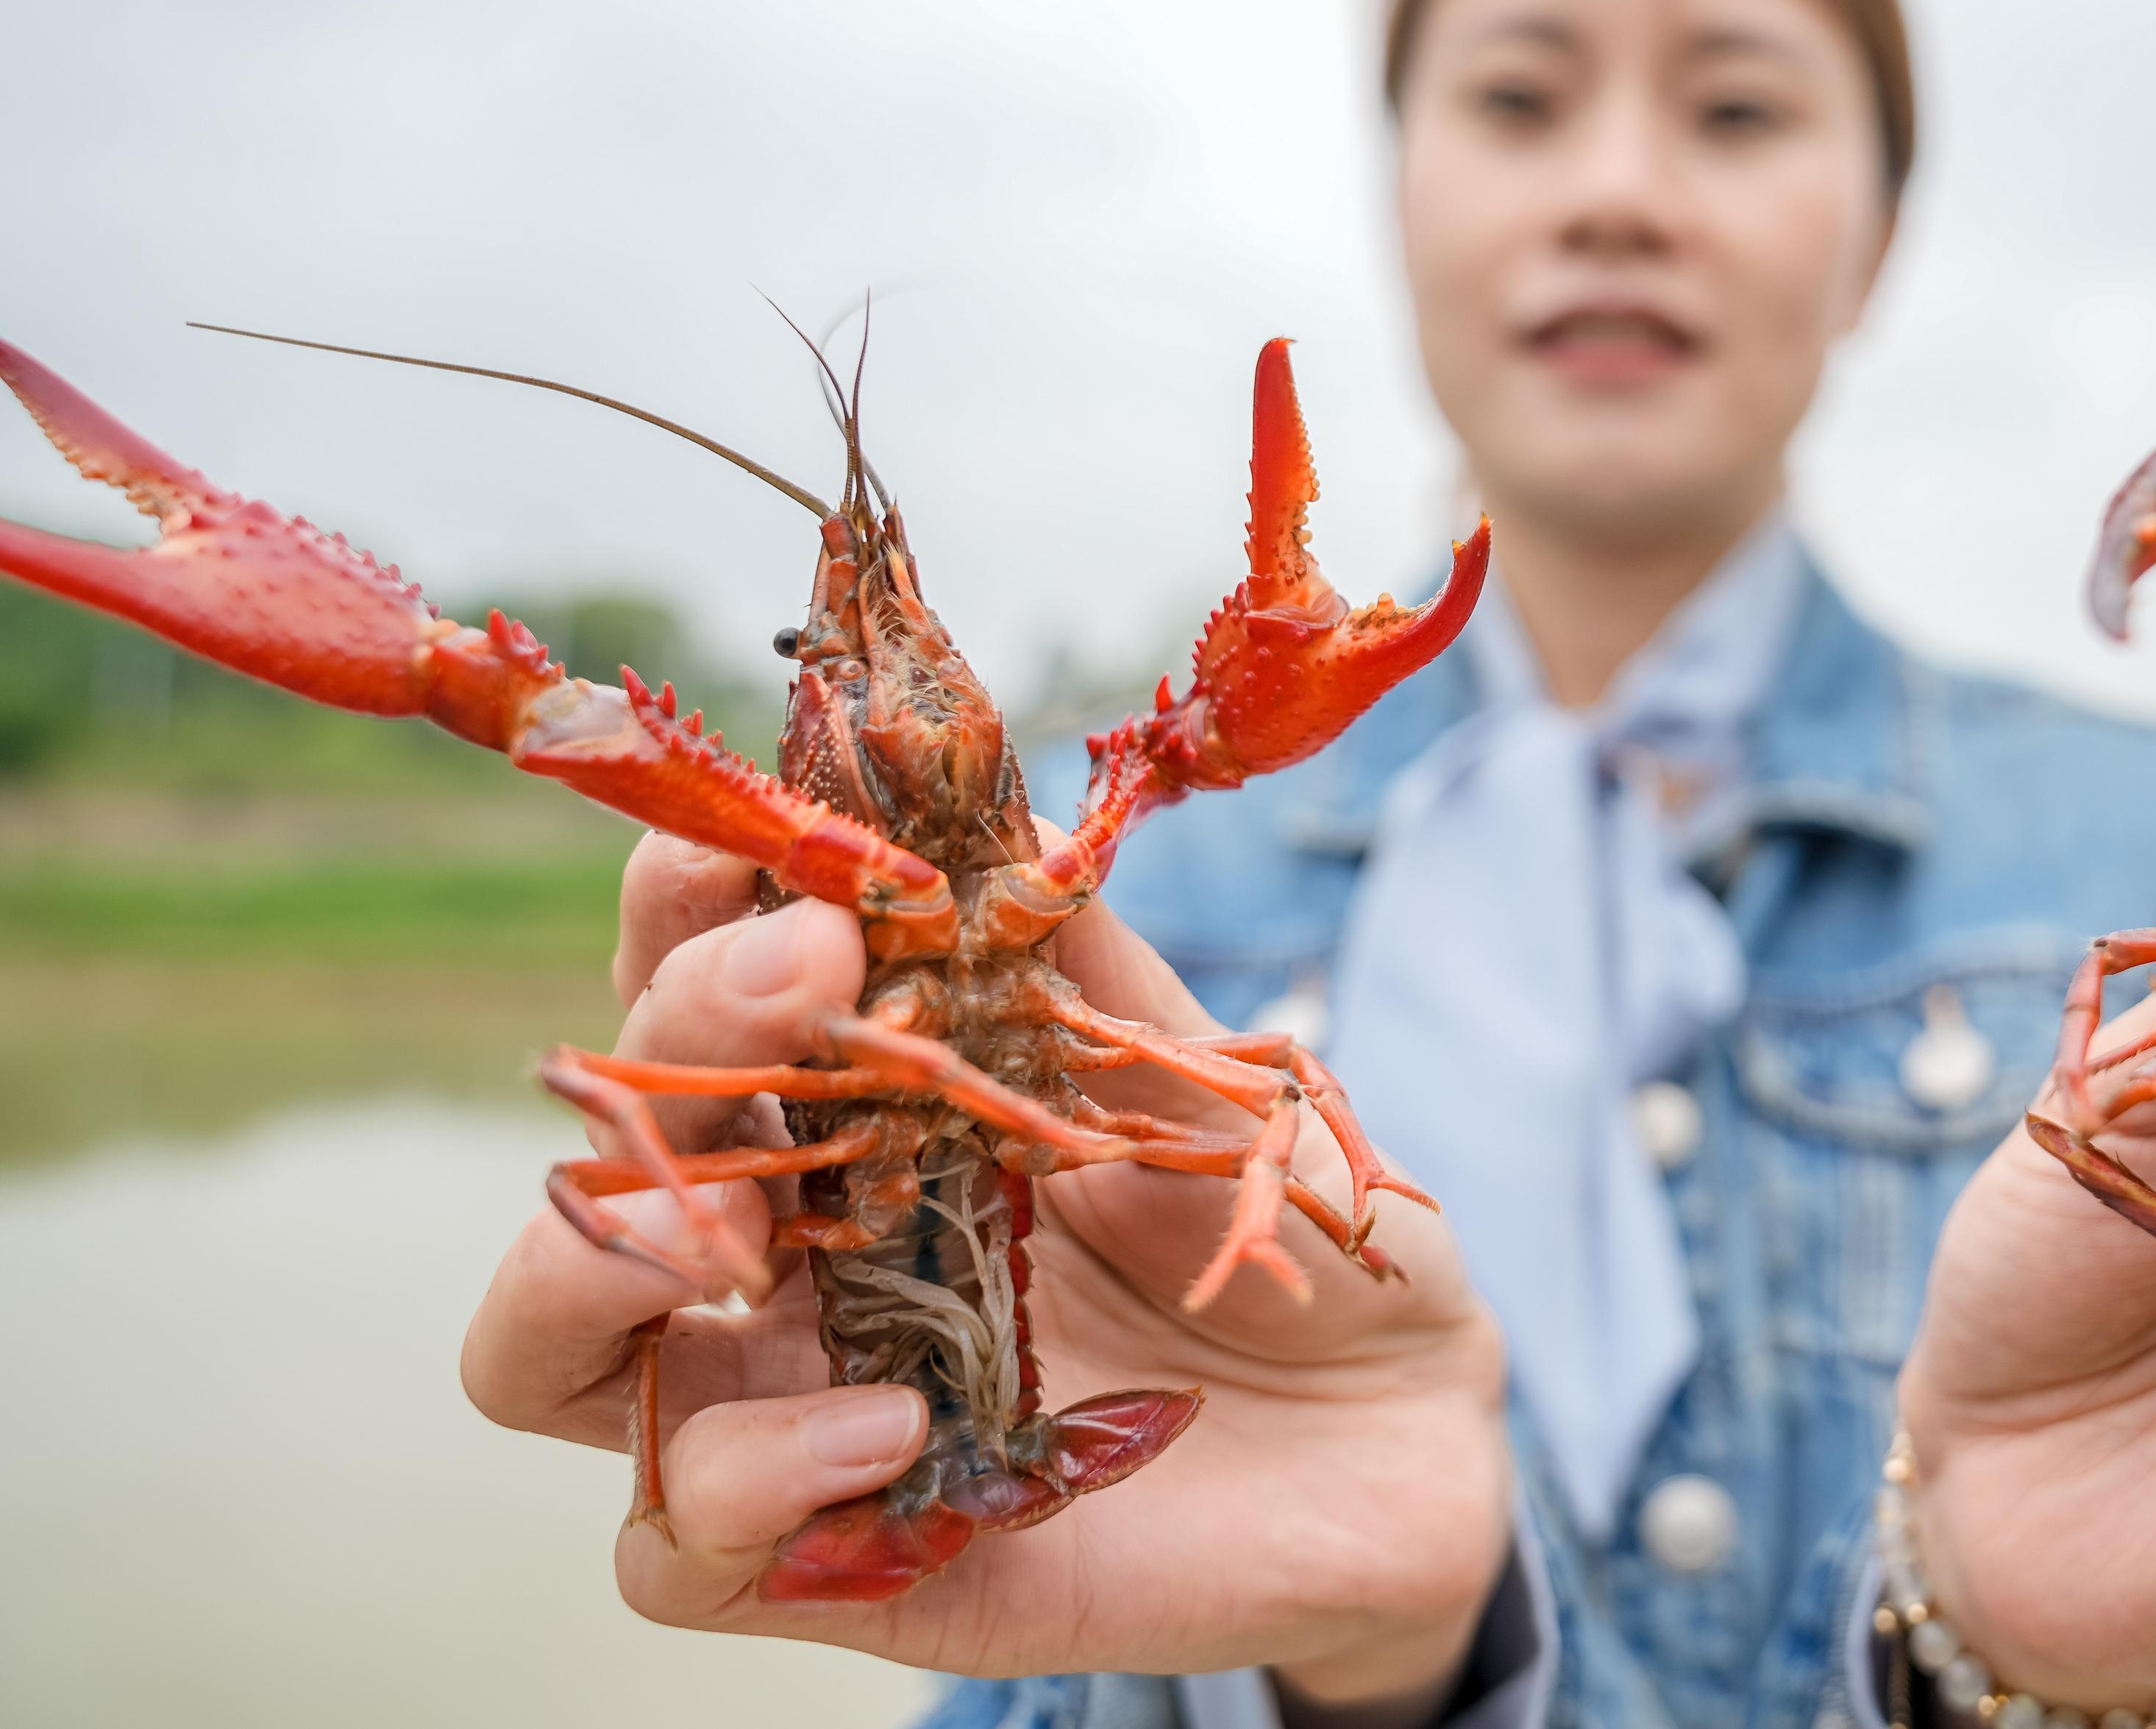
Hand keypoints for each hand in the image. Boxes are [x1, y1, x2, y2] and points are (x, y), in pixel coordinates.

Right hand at [464, 834, 1513, 1718]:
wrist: (1403, 1434)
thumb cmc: (1277, 1240)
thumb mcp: (1205, 1089)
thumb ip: (1085, 973)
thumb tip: (989, 809)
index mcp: (855, 1105)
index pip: (689, 978)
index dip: (682, 900)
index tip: (753, 838)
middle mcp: (787, 1244)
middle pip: (602, 1139)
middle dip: (667, 1033)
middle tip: (806, 974)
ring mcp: (791, 1400)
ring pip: (543, 1351)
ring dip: (594, 1263)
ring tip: (732, 1230)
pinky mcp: (841, 1556)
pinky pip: (672, 1549)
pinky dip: (742, 1477)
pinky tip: (886, 1419)